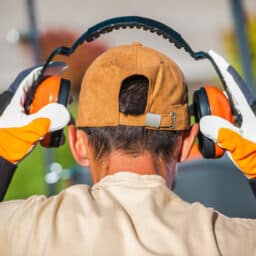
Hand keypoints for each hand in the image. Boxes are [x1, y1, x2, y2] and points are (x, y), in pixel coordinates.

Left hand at [0, 64, 69, 163]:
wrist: (0, 159)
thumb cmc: (6, 143)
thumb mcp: (27, 130)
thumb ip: (45, 121)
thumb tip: (65, 113)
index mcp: (16, 98)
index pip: (31, 77)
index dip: (47, 70)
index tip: (62, 68)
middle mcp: (20, 103)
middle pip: (40, 89)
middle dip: (57, 93)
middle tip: (69, 98)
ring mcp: (25, 113)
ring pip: (44, 104)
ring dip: (57, 111)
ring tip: (66, 119)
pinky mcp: (29, 123)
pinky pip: (44, 118)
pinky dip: (53, 123)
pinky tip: (57, 134)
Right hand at [199, 50, 255, 178]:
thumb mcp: (243, 147)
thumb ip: (226, 134)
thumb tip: (205, 121)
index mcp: (248, 109)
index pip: (232, 83)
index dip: (222, 67)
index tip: (211, 54)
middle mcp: (244, 110)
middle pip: (225, 93)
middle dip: (212, 95)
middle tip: (202, 104)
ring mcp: (239, 119)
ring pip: (221, 106)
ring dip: (211, 111)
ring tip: (206, 122)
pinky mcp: (235, 127)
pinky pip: (219, 119)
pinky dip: (211, 122)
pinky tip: (208, 130)